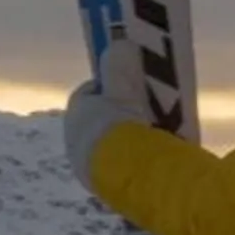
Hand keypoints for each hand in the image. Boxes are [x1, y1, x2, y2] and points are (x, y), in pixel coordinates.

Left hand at [62, 48, 145, 186]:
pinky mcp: (109, 192)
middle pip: (102, 123)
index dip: (112, 87)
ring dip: (132, 141)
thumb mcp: (122, 89)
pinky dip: (138, 163)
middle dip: (124, 116)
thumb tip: (120, 42)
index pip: (90, 94)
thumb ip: (120, 66)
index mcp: (75, 117)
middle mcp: (76, 145)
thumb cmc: (121, 126)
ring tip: (159, 138)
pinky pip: (126, 170)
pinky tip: (157, 162)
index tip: (133, 85)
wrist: (126, 175)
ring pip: (114, 149)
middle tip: (150, 111)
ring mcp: (91, 172)